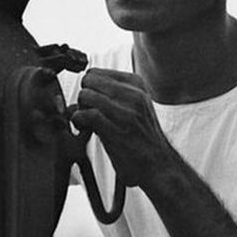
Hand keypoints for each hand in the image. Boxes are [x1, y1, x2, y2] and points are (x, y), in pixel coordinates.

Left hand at [70, 68, 178, 187]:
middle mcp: (133, 94)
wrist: (158, 163)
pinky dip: (79, 122)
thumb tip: (78, 96)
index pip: (96, 72)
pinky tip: (85, 129)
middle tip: (89, 112)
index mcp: (136, 84)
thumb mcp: (133, 106)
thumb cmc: (141, 137)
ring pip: (86, 95)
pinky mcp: (116, 129)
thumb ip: (109, 96)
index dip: (89, 87)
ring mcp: (126, 111)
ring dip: (80, 110)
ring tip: (88, 123)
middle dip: (83, 96)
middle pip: (88, 81)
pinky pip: (86, 114)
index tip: (93, 103)